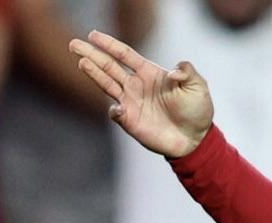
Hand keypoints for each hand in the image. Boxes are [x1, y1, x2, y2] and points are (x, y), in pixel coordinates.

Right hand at [69, 30, 212, 157]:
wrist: (195, 139)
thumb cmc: (197, 110)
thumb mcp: (198, 87)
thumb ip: (188, 72)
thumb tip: (175, 70)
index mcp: (148, 72)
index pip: (124, 54)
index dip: (109, 45)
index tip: (93, 35)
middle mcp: (135, 85)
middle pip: (108, 66)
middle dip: (91, 54)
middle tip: (74, 44)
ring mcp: (130, 103)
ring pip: (107, 85)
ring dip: (94, 74)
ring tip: (82, 62)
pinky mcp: (130, 121)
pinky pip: (116, 113)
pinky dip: (115, 110)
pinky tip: (117, 107)